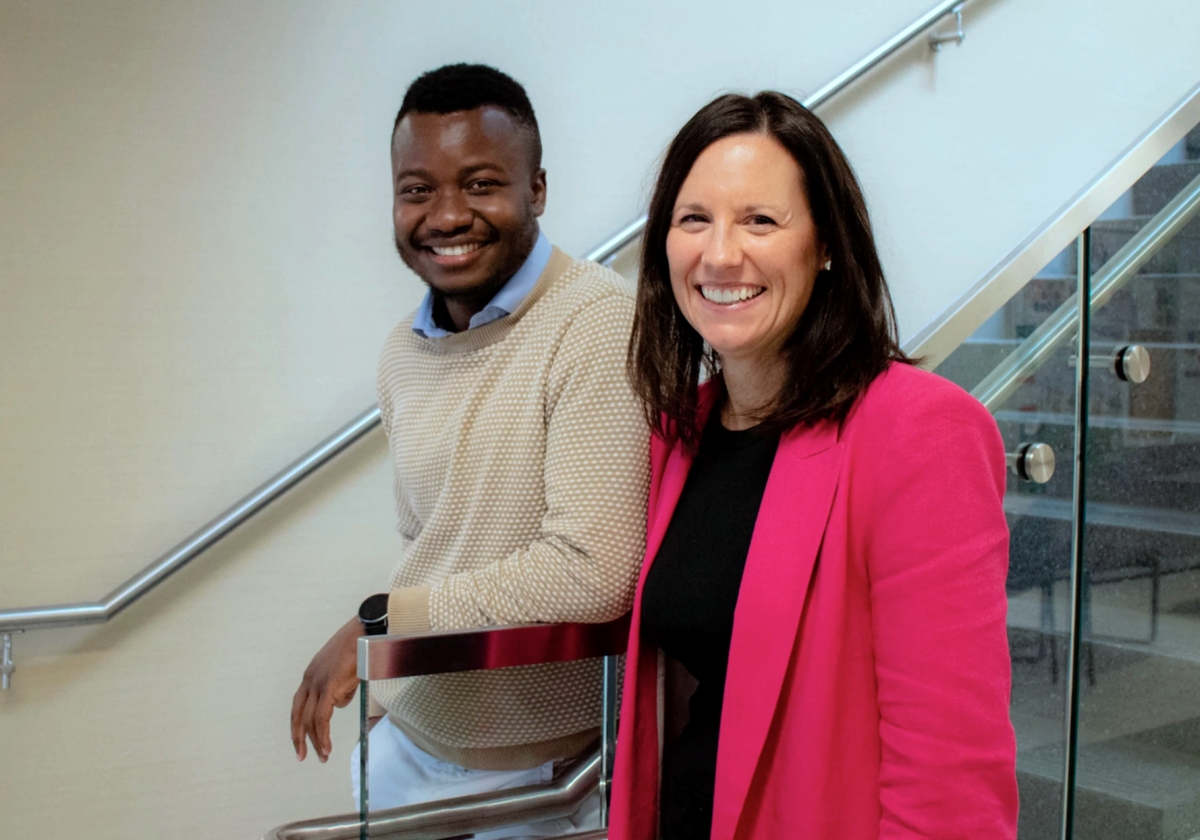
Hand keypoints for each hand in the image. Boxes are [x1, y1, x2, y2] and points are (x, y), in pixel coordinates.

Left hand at [291, 616, 361, 762]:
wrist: (366, 634)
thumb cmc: (360, 648)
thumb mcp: (345, 671)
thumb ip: (339, 688)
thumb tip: (339, 703)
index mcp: (311, 675)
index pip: (299, 705)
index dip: (298, 724)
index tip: (300, 741)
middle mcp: (310, 680)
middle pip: (298, 715)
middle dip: (299, 738)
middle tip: (302, 756)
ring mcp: (318, 684)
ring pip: (310, 720)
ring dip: (316, 741)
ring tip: (323, 756)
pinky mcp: (328, 688)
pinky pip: (322, 718)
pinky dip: (323, 735)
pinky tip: (327, 747)